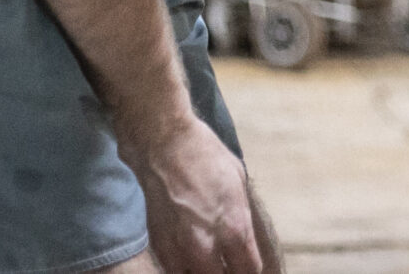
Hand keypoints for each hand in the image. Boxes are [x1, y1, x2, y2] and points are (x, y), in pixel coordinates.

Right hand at [123, 115, 276, 273]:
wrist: (166, 146)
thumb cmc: (208, 158)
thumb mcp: (239, 185)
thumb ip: (241, 220)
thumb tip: (244, 241)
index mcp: (234, 228)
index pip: (248, 270)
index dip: (249, 269)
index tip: (246, 264)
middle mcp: (206, 246)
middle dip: (228, 271)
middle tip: (228, 262)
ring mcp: (179, 249)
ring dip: (204, 270)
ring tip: (209, 261)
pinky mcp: (158, 246)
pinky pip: (174, 269)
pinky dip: (183, 267)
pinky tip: (189, 256)